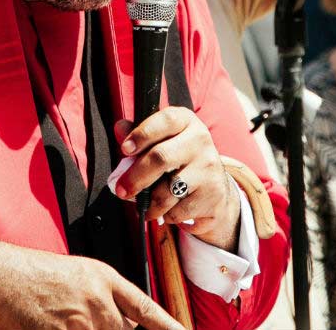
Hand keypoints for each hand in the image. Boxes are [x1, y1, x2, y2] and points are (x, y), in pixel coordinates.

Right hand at [0, 240, 183, 329]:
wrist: (1, 277)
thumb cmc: (31, 273)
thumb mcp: (77, 275)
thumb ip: (102, 296)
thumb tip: (121, 320)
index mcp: (104, 279)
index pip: (146, 309)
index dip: (168, 325)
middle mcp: (99, 301)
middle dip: (111, 329)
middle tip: (86, 319)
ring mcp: (82, 322)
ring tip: (65, 318)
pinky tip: (55, 325)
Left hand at [115, 107, 240, 250]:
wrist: (215, 188)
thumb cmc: (180, 160)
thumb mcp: (163, 141)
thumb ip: (140, 136)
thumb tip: (119, 128)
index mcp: (186, 121)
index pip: (165, 121)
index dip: (142, 134)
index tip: (125, 150)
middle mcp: (200, 141)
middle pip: (161, 157)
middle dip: (135, 178)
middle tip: (122, 190)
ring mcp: (208, 167)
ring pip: (167, 191)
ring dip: (150, 204)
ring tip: (145, 206)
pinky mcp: (213, 194)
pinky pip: (178, 211)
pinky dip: (166, 215)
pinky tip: (168, 210)